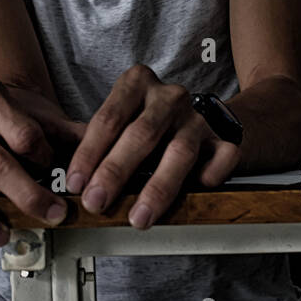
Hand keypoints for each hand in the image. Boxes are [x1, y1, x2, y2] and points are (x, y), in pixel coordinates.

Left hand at [65, 65, 240, 229]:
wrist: (204, 118)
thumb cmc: (150, 124)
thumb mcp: (122, 121)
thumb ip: (101, 145)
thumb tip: (75, 183)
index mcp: (137, 84)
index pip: (108, 118)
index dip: (89, 153)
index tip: (75, 183)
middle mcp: (169, 96)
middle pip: (141, 134)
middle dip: (115, 171)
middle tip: (96, 201)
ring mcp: (199, 116)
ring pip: (179, 150)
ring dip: (157, 187)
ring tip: (139, 217)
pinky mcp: (226, 136)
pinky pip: (224, 155)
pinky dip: (213, 172)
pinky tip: (201, 187)